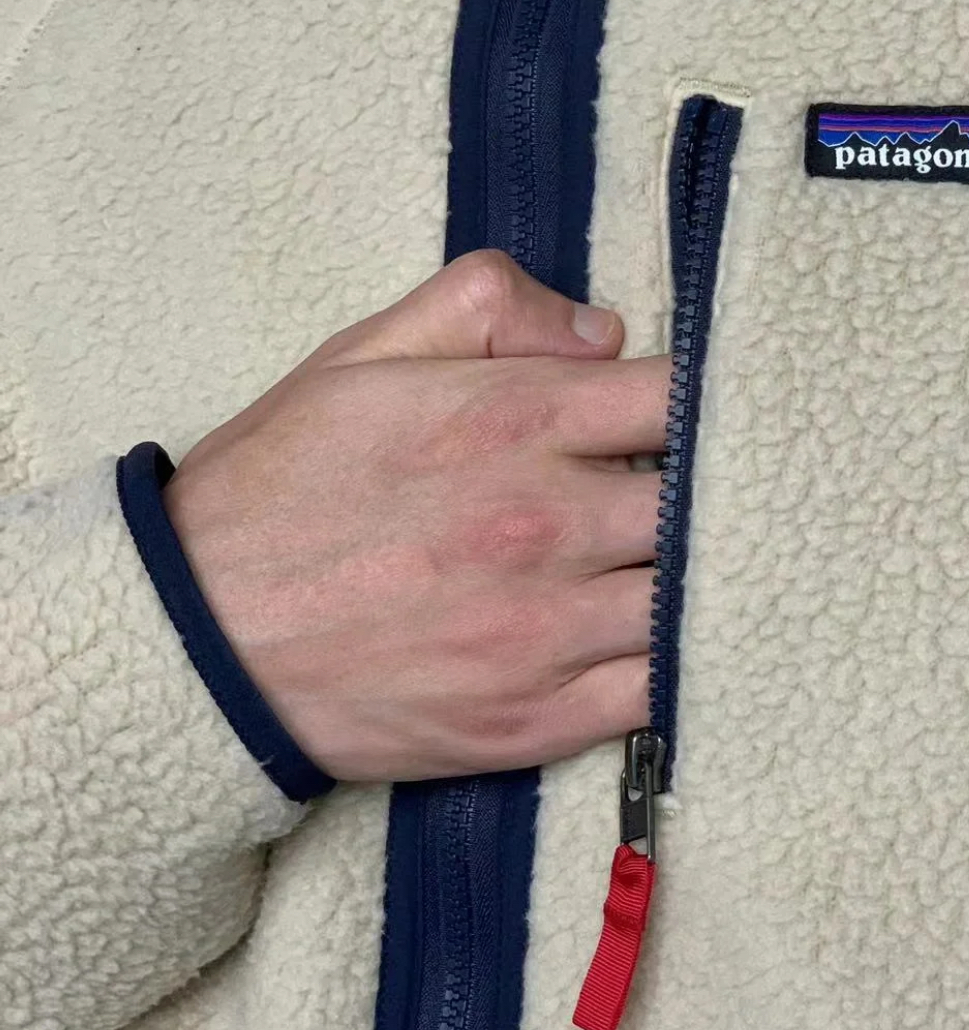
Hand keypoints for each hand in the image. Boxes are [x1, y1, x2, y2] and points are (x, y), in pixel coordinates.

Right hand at [161, 250, 666, 782]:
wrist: (194, 641)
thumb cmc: (278, 488)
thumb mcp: (362, 356)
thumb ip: (487, 307)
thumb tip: (605, 331)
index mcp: (513, 420)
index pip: (679, 395)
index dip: (706, 396)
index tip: (699, 407)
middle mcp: (546, 524)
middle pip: (703, 498)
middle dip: (713, 486)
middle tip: (707, 486)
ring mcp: (545, 632)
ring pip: (693, 595)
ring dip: (705, 573)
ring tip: (690, 559)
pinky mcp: (534, 722)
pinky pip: (659, 692)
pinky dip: (679, 661)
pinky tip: (669, 637)